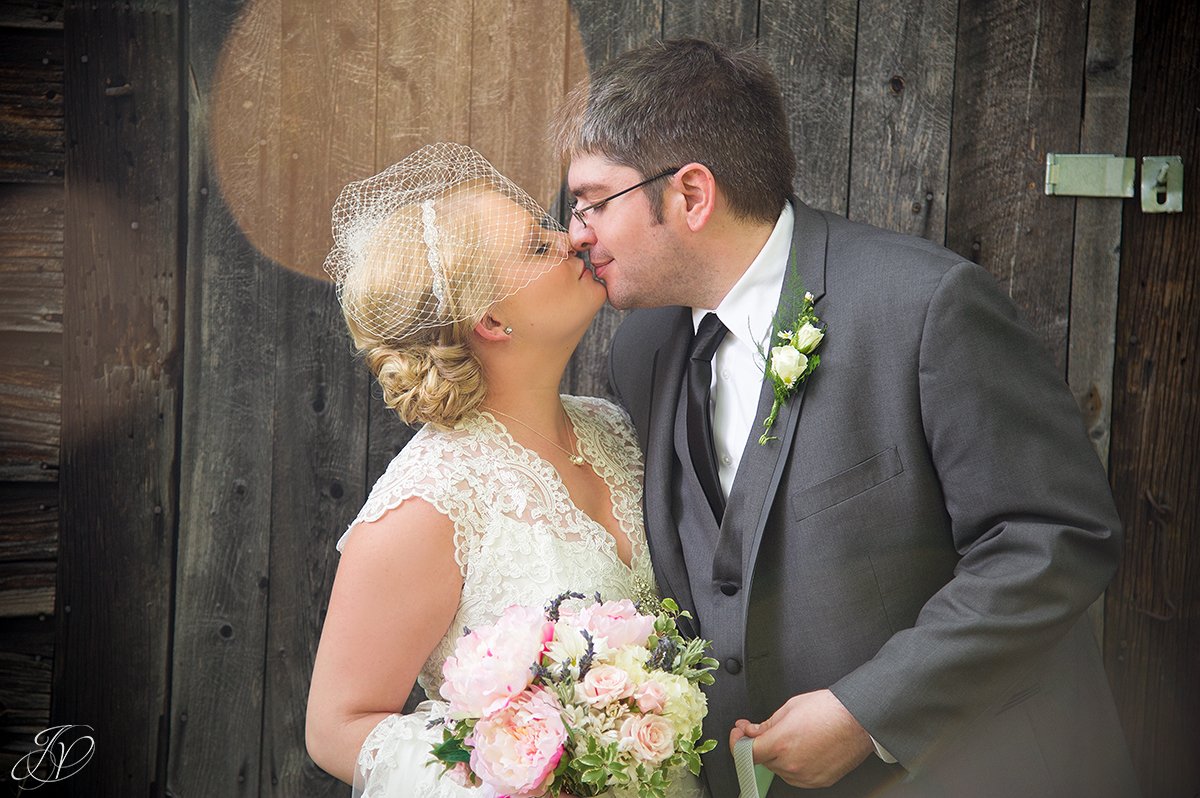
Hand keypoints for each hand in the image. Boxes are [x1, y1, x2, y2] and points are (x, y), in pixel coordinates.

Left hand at [729, 689, 873, 788]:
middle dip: (761, 744)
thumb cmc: (829, 710)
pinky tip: (804, 747)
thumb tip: (750, 731)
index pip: (746, 752)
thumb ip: (765, 724)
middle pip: (763, 760)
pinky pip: (797, 776)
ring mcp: (805, 776)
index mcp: (780, 744)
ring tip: (794, 736)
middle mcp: (791, 765)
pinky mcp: (818, 781)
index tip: (739, 734)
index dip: (737, 742)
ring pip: (780, 769)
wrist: (859, 719)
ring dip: (778, 755)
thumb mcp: (789, 708)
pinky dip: (794, 764)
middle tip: (765, 729)